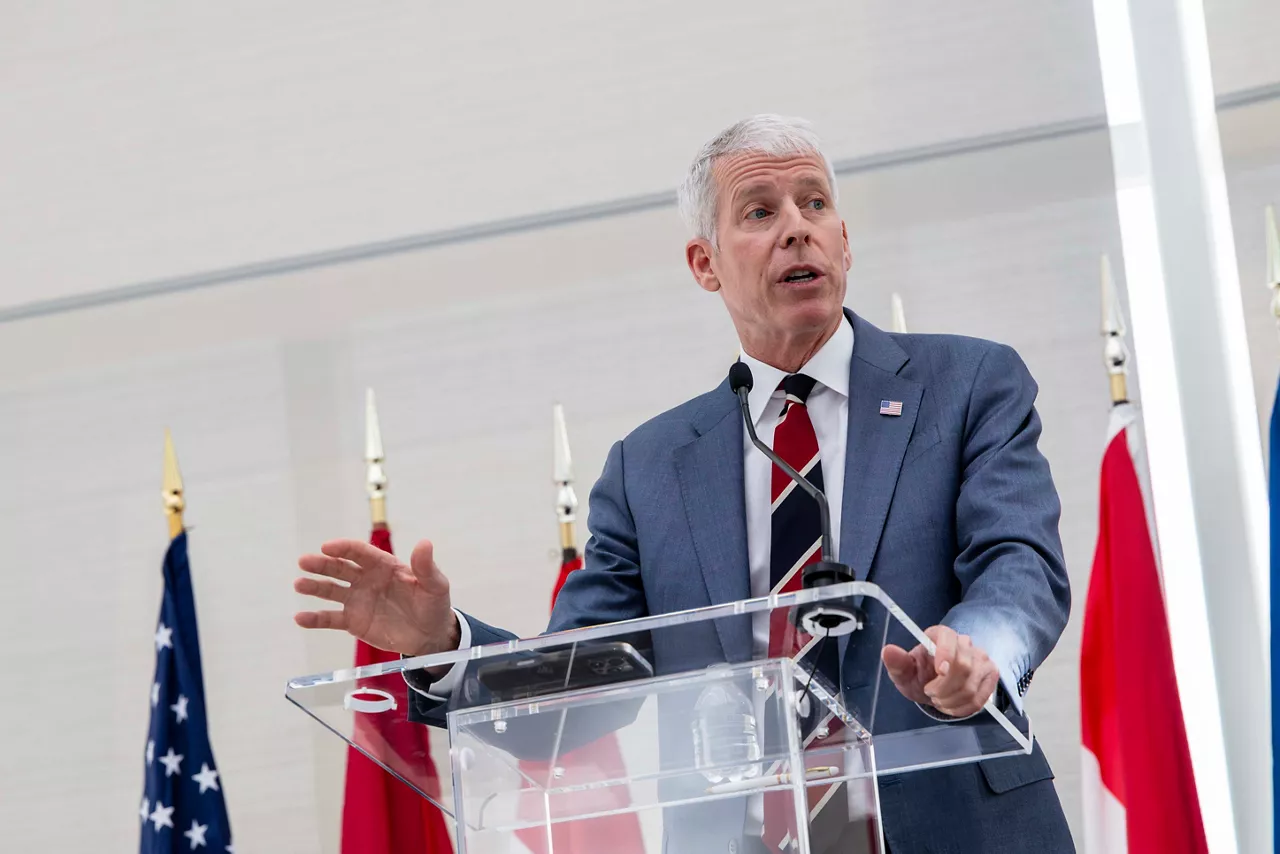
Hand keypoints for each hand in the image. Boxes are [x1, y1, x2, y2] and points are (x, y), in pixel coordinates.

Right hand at [294, 538, 459, 656]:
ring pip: (331, 590)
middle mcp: (366, 579)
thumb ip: (426, 567)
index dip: (343, 548)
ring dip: (314, 587)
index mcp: (384, 565)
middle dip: (322, 564)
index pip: (360, 552)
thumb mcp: (435, 586)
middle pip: (340, 568)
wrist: (430, 635)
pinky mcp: (354, 621)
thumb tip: (425, 543)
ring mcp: (358, 600)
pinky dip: (315, 619)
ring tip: (299, 584)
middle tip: (304, 562)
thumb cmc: (433, 605)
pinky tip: (300, 619)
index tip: (327, 547)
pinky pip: (330, 619)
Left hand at [881, 626, 998, 717]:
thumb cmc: (919, 674)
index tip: (938, 671)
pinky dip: (964, 708)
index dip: (946, 653)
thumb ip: (897, 662)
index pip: (948, 637)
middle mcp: (964, 643)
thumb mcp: (904, 671)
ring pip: (972, 684)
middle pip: (963, 665)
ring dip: (952, 700)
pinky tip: (952, 707)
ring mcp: (981, 658)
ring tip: (939, 701)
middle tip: (930, 694)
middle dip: (944, 687)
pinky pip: (982, 697)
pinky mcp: (990, 675)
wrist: (935, 686)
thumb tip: (887, 650)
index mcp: (940, 634)